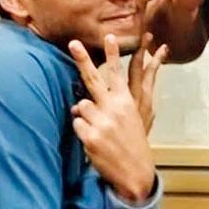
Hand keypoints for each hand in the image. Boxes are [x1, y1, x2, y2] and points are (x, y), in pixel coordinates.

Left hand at [68, 34, 163, 202]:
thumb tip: (80, 103)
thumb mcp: (133, 120)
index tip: (109, 36)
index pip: (117, 74)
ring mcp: (101, 122)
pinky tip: (95, 142)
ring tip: (99, 130)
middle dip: (82, 59)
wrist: (135, 172)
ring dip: (85, 116)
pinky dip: (82, 131)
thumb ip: (108, 107)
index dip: (112, 54)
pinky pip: (76, 124)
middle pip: (93, 79)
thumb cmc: (133, 143)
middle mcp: (114, 108)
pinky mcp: (90, 136)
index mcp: (127, 102)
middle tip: (73, 42)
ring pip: (81, 106)